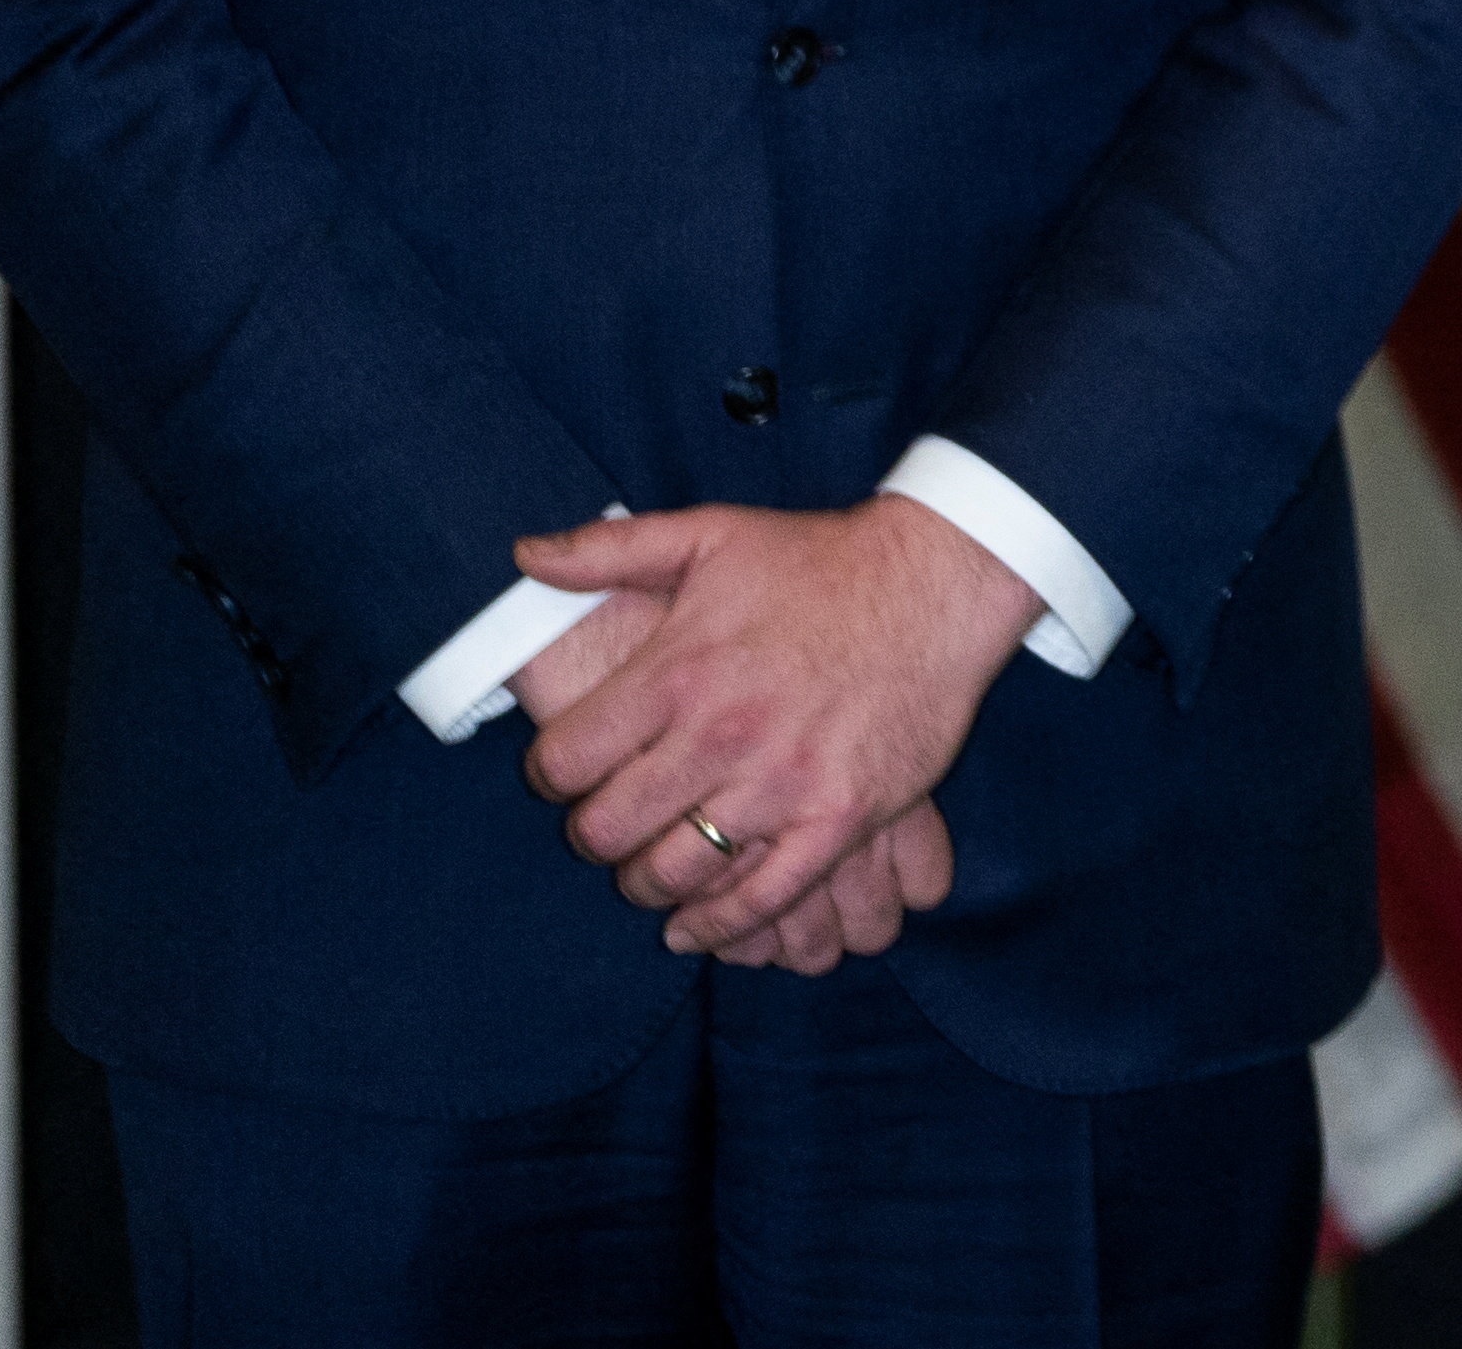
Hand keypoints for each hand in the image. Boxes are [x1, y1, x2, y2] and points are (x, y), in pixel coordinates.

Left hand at [508, 580, 950, 972]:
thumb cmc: (820, 560)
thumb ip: (609, 548)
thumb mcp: (710, 534)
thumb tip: (523, 556)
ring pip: (673, 872)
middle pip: (607, 830)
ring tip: (652, 867)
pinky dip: (718, 925)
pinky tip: (694, 927)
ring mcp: (781, 783)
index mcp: (675, 673)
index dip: (551, 776)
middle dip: (595, 835)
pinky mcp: (839, 817)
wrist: (938, 583)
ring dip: (647, 882)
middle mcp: (719, 736)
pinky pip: (761, 899)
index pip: (562, 764)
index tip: (570, 774)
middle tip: (611, 824)